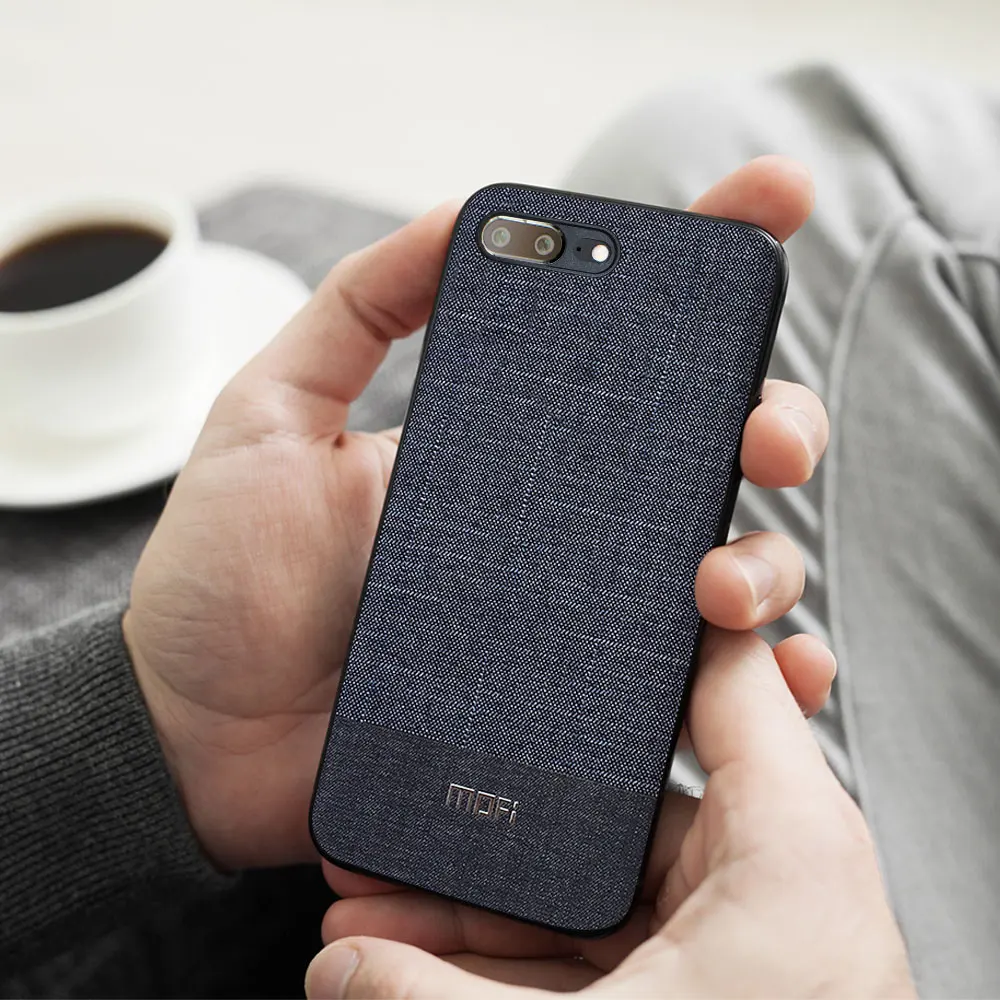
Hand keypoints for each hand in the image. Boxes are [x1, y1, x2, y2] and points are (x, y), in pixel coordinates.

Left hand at [125, 156, 829, 872]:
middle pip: (713, 459)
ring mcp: (577, 624)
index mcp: (509, 449)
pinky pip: (692, 694)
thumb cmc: (225, 581)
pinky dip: (760, 681)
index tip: (775, 206)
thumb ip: (357, 309)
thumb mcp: (272, 415)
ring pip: (728, 572)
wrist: (201, 738)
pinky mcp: (576, 719)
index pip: (634, 353)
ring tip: (719, 584)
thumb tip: (463, 210)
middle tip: (766, 439)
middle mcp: (564, 529)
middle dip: (778, 424)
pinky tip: (783, 671)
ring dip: (768, 563)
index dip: (712, 277)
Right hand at [307, 625, 913, 998]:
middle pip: (611, 793)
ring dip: (484, 899)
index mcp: (785, 837)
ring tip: (378, 903)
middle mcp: (763, 868)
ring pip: (586, 881)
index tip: (573, 591)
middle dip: (493, 813)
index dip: (651, 614)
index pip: (719, 670)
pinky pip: (592, 944)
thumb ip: (450, 996)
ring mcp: (729, 930)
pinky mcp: (701, 981)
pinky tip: (418, 963)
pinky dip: (513, 958)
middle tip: (409, 816)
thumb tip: (340, 966)